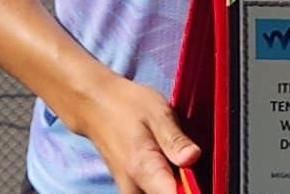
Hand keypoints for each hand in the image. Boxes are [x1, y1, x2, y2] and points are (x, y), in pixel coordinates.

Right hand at [64, 74, 199, 193]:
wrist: (94, 106)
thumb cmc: (126, 105)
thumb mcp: (157, 112)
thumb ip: (175, 139)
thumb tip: (193, 157)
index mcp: (144, 170)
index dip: (192, 189)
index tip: (195, 173)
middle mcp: (134, 189)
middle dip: (187, 185)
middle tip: (184, 156)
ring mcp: (131, 192)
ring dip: (177, 183)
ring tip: (173, 154)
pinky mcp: (132, 191)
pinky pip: (155, 192)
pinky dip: (167, 182)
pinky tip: (167, 161)